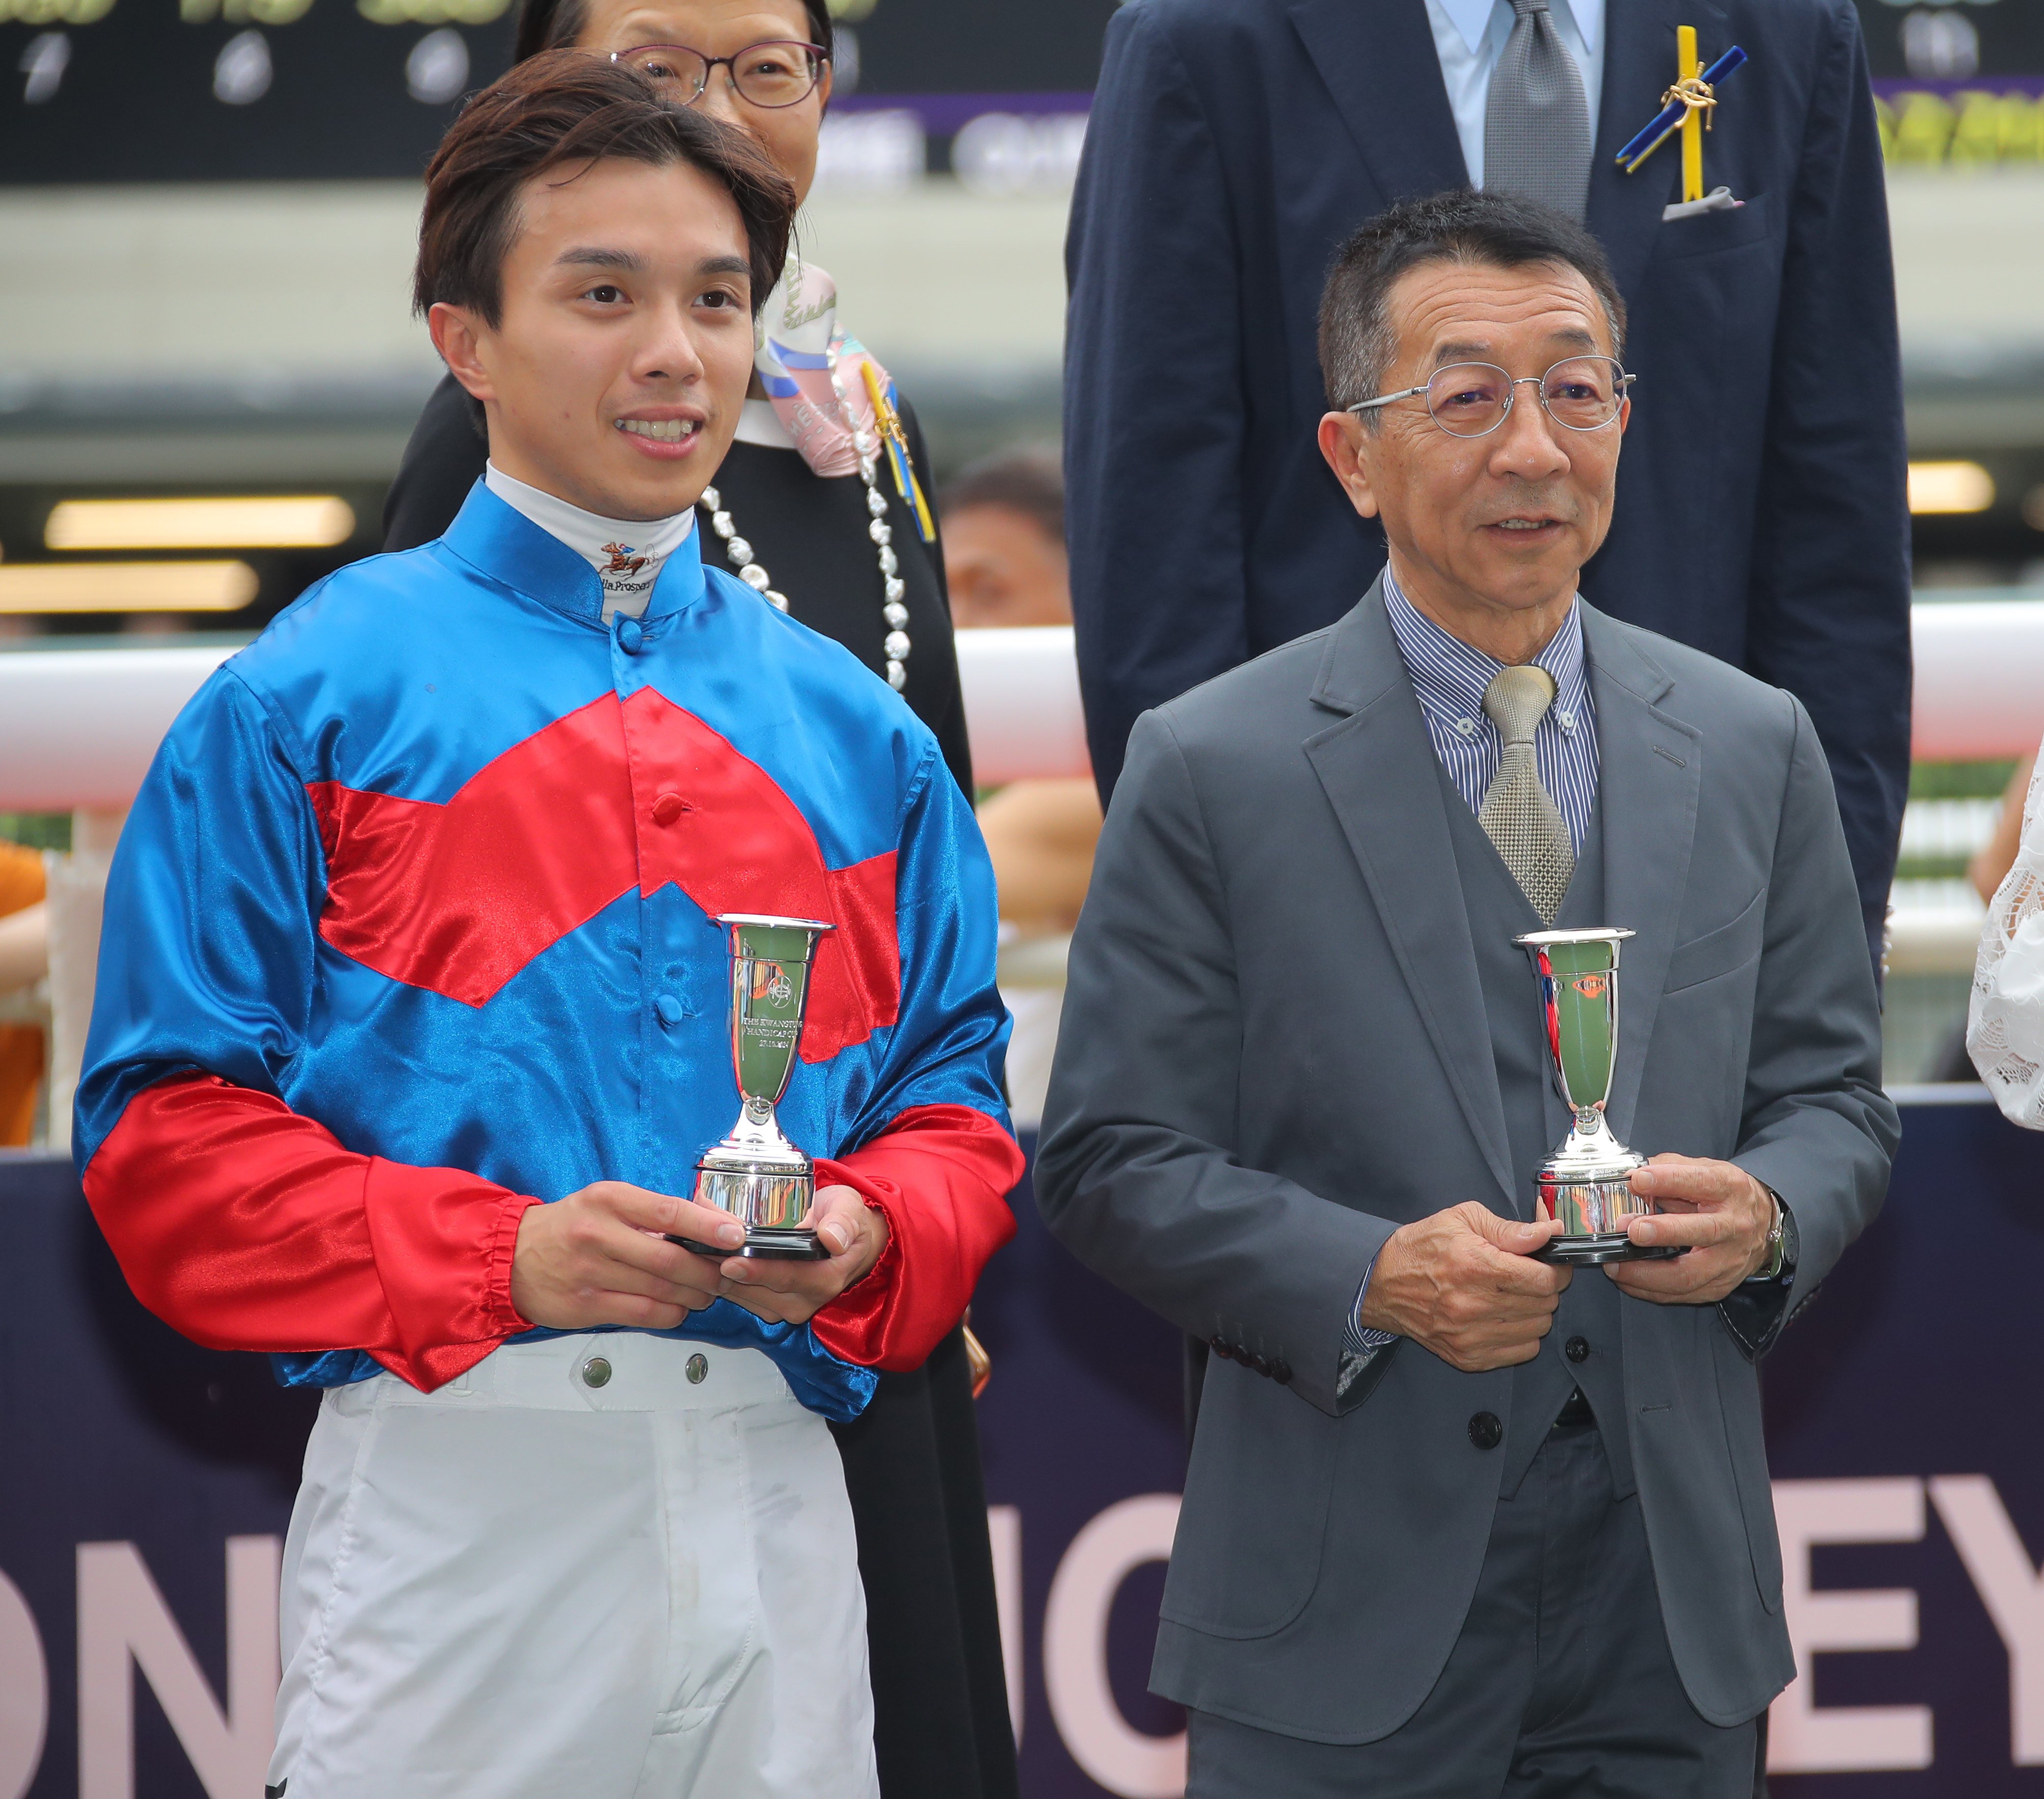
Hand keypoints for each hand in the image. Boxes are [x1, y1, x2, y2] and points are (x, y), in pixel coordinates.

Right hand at [510, 1181, 742, 1330]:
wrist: (511, 1256)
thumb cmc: (570, 1225)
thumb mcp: (607, 1200)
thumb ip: (652, 1211)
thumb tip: (709, 1223)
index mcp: (609, 1200)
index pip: (668, 1212)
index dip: (707, 1226)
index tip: (736, 1235)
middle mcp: (599, 1235)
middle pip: (670, 1260)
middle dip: (708, 1271)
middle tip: (725, 1274)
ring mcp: (591, 1273)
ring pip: (661, 1290)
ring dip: (695, 1295)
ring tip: (706, 1292)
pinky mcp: (586, 1306)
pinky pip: (643, 1314)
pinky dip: (671, 1313)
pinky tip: (678, 1307)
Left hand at [712, 1184, 890, 1326]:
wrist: (848, 1241)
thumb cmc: (846, 1223)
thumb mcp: (850, 1210)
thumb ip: (843, 1222)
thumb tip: (833, 1238)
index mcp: (825, 1278)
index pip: (786, 1278)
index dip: (757, 1271)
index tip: (732, 1261)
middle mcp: (803, 1299)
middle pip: (755, 1289)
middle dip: (724, 1269)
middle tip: (697, 1246)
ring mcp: (784, 1306)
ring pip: (741, 1295)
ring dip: (716, 1274)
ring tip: (694, 1248)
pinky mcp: (768, 1306)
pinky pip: (738, 1296)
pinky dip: (719, 1278)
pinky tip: (703, 1259)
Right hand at [1358, 1203, 1570, 1371]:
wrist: (1380, 1283)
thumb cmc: (1421, 1248)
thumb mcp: (1462, 1219)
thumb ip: (1509, 1229)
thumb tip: (1549, 1232)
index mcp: (1477, 1266)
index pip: (1544, 1279)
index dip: (1556, 1268)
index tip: (1551, 1262)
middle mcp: (1474, 1306)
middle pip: (1545, 1304)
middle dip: (1545, 1287)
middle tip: (1529, 1275)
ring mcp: (1471, 1336)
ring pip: (1537, 1329)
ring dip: (1534, 1311)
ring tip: (1514, 1296)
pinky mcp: (1468, 1357)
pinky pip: (1521, 1352)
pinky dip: (1522, 1335)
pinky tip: (1504, 1317)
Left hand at [1606, 1155, 1775, 1305]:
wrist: (1762, 1224)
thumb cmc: (1724, 1194)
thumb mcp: (1704, 1169)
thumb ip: (1668, 1169)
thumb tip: (1630, 1176)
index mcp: (1729, 1188)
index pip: (1700, 1182)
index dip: (1668, 1180)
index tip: (1638, 1180)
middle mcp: (1734, 1225)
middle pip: (1703, 1232)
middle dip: (1664, 1233)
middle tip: (1632, 1230)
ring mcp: (1729, 1259)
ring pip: (1690, 1274)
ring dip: (1648, 1273)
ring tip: (1616, 1265)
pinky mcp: (1721, 1285)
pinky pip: (1684, 1294)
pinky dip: (1651, 1290)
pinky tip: (1628, 1281)